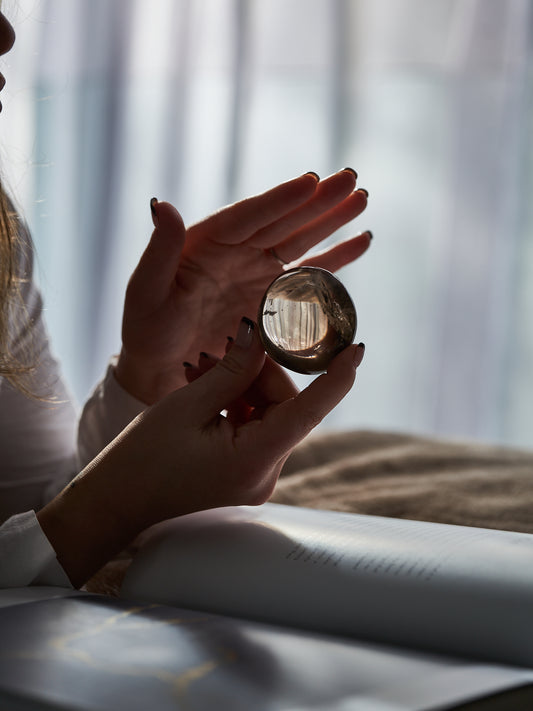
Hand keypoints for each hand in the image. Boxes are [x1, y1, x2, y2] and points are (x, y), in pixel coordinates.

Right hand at [37, 321, 364, 586]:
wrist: (114, 503)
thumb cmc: (141, 460)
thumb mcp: (186, 406)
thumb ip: (231, 372)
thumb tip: (258, 337)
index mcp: (254, 461)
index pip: (309, 412)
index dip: (337, 378)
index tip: (358, 348)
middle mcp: (263, 473)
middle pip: (284, 406)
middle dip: (259, 373)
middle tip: (225, 349)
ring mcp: (254, 475)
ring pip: (268, 413)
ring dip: (242, 385)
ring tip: (202, 368)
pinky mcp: (243, 471)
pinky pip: (253, 426)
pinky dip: (235, 402)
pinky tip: (207, 386)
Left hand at [115, 169, 369, 402]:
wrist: (161, 365)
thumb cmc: (146, 329)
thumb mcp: (145, 290)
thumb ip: (159, 250)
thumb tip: (162, 204)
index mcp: (207, 241)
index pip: (250, 215)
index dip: (281, 199)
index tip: (310, 181)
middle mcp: (237, 250)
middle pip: (284, 220)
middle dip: (319, 201)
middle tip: (351, 180)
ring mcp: (257, 272)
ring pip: (302, 241)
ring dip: (333, 221)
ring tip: (362, 199)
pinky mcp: (273, 297)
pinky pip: (310, 275)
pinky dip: (336, 260)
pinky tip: (362, 242)